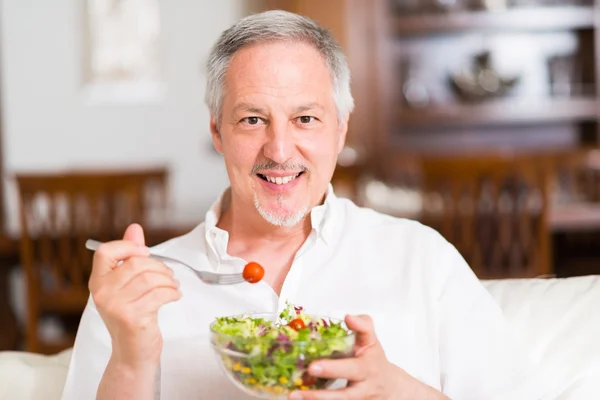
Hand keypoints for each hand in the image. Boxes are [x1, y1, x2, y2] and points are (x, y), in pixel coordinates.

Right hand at [88, 223, 180, 369]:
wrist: (132, 353)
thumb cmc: (132, 316)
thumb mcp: (128, 286)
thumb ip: (130, 256)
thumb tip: (134, 228)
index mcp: (98, 282)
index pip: (105, 252)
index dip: (128, 246)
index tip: (146, 252)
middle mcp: (102, 293)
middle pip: (136, 264)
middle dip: (159, 266)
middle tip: (169, 275)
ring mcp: (115, 306)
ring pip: (150, 278)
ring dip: (168, 280)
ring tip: (173, 286)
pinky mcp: (132, 318)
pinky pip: (159, 294)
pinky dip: (172, 293)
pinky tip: (174, 296)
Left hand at [289, 315, 448, 399]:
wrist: (389, 387)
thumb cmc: (374, 361)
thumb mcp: (372, 340)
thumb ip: (363, 325)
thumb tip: (348, 317)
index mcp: (368, 366)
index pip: (355, 364)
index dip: (336, 364)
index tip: (317, 363)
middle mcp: (363, 386)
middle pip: (346, 390)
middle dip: (327, 383)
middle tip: (310, 370)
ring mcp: (358, 399)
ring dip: (316, 399)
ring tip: (294, 395)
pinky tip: (300, 399)